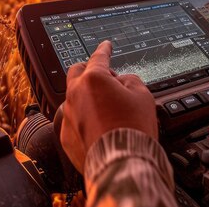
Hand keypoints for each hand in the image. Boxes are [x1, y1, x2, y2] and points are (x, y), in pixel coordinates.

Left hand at [59, 40, 157, 172]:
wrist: (122, 163)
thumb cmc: (133, 129)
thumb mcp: (142, 95)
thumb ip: (130, 81)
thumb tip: (122, 82)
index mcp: (93, 79)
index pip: (98, 58)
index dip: (104, 50)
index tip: (105, 46)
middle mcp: (75, 94)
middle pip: (77, 73)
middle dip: (88, 70)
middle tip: (104, 77)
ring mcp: (68, 115)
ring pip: (74, 98)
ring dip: (87, 98)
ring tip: (106, 109)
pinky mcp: (66, 136)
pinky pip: (73, 120)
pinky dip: (83, 120)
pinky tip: (99, 128)